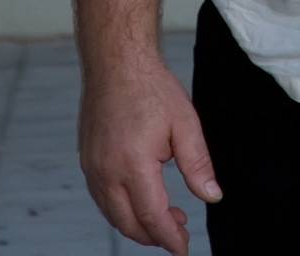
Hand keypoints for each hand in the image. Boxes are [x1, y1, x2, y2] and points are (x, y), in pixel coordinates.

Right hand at [78, 54, 221, 252]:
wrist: (116, 62)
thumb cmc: (151, 87)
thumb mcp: (185, 123)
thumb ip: (198, 164)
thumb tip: (212, 197)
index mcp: (133, 165)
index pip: (152, 217)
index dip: (170, 238)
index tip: (184, 249)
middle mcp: (106, 173)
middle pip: (129, 224)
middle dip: (154, 236)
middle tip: (179, 231)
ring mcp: (92, 168)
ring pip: (112, 214)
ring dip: (137, 224)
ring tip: (166, 216)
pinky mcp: (86, 161)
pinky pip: (102, 198)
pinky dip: (121, 208)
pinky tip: (141, 198)